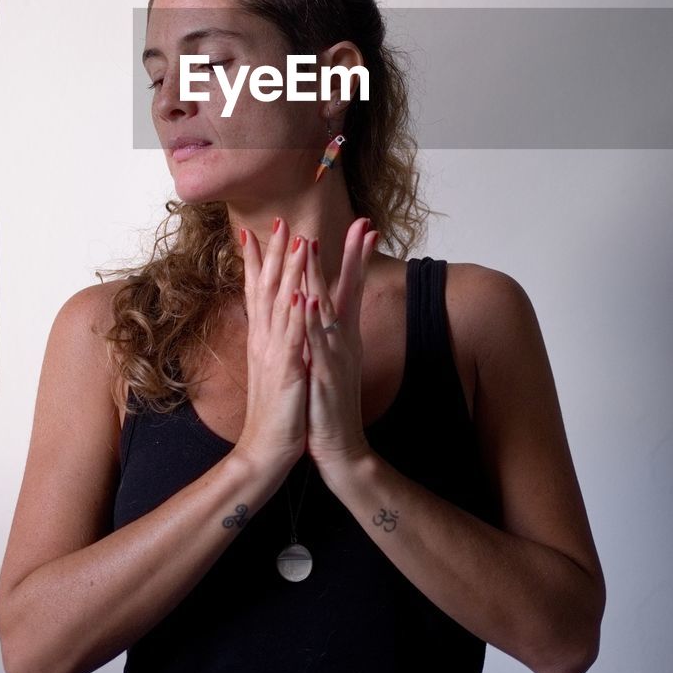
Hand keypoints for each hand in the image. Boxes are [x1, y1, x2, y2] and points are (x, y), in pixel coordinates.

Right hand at [235, 217, 310, 481]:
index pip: (257, 290)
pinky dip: (297, 314)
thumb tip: (272, 318)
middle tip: (279, 220)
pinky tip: (303, 293)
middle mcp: (264, 339)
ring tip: (299, 241)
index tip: (255, 230)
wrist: (263, 451)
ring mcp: (274, 353)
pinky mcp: (288, 371)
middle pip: (267, 287)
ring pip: (282, 304)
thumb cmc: (273, 410)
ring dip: (290, 272)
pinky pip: (293, 338)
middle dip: (274, 252)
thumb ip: (271, 340)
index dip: (256, 260)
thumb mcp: (272, 368)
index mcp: (262, 338)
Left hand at [302, 217, 378, 476]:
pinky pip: (318, 344)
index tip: (366, 225)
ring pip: (329, 311)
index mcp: (343, 335)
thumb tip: (327, 304)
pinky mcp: (325, 377)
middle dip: (354, 256)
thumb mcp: (330, 359)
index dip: (358, 256)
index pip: (352, 287)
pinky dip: (312, 321)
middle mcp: (345, 341)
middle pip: (349, 290)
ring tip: (315, 247)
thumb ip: (330, 330)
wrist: (340, 449)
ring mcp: (337, 357)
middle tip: (364, 223)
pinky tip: (306, 301)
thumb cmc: (330, 402)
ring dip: (322, 278)